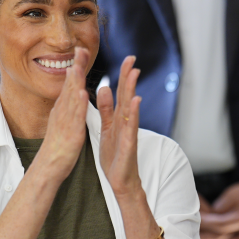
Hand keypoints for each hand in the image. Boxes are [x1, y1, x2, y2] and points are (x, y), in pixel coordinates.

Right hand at [33, 47, 90, 182]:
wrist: (49, 168)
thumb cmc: (58, 147)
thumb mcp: (63, 122)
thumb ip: (68, 108)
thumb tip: (72, 95)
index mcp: (63, 109)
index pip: (70, 84)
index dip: (75, 67)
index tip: (79, 50)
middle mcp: (63, 112)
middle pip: (69, 86)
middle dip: (75, 66)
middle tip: (79, 48)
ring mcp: (66, 122)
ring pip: (71, 99)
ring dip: (76, 81)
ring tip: (79, 64)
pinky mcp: (71, 134)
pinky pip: (75, 118)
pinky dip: (79, 105)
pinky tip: (83, 93)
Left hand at [98, 56, 142, 196]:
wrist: (121, 180)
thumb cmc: (116, 156)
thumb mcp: (108, 128)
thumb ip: (107, 110)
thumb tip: (104, 89)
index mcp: (119, 118)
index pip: (121, 93)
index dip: (123, 76)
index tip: (126, 59)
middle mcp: (126, 123)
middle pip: (127, 96)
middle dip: (129, 77)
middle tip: (131, 58)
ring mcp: (129, 133)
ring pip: (130, 108)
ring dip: (132, 90)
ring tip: (134, 74)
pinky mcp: (128, 145)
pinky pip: (130, 127)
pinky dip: (133, 115)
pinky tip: (135, 102)